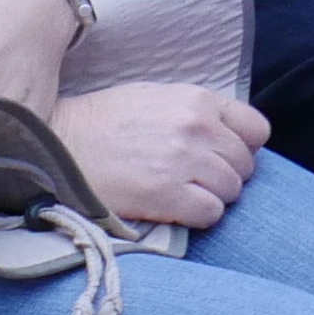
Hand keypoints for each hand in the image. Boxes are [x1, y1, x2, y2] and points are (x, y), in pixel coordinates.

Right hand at [55, 82, 267, 228]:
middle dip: (226, 176)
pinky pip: (211, 213)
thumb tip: (229, 135)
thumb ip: (196, 112)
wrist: (56, 142)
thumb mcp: (156, 97)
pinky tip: (176, 209)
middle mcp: (196, 127)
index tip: (222, 156)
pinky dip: (199, 217)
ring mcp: (182, 160)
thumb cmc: (104, 122)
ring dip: (213, 198)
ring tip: (183, 194)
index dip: (243, 147)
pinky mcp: (166, 193)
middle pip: (244, 165)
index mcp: (197, 100)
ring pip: (232, 191)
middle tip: (196, 180)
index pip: (256, 129)